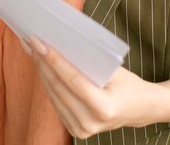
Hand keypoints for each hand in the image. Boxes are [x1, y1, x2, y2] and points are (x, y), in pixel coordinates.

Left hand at [22, 37, 155, 138]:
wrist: (140, 110)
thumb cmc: (128, 84)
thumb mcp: (114, 69)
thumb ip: (88, 61)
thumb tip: (58, 42)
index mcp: (103, 108)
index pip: (71, 79)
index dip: (53, 59)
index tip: (38, 41)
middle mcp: (90, 122)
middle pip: (58, 86)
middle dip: (42, 61)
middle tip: (30, 40)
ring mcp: (81, 129)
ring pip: (53, 93)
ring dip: (41, 69)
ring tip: (31, 48)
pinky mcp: (75, 130)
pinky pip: (55, 101)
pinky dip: (47, 81)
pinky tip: (41, 64)